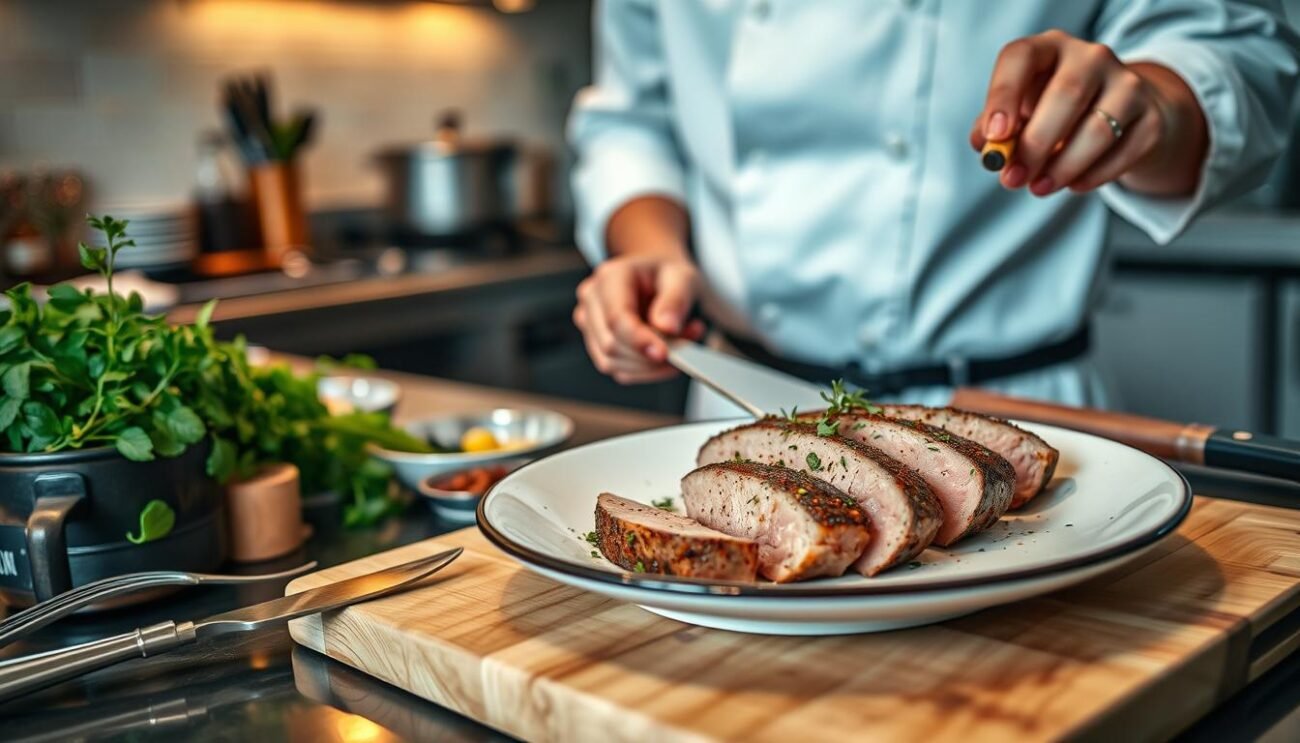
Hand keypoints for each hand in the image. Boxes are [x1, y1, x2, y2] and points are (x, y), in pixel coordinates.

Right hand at [572, 252, 705, 383]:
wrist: (657, 277)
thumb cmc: (666, 275)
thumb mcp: (683, 277)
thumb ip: (676, 299)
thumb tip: (667, 327)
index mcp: (610, 277)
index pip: (616, 318)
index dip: (639, 340)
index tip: (665, 353)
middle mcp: (593, 300)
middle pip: (612, 345)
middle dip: (652, 354)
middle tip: (689, 341)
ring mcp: (591, 325)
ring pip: (615, 363)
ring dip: (653, 365)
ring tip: (683, 342)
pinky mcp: (597, 346)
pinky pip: (621, 371)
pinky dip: (649, 370)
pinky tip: (668, 350)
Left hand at [970, 29, 1206, 196]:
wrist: (1119, 116)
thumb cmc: (1053, 113)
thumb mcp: (1021, 114)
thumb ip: (998, 129)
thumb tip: (986, 147)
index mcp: (1049, 48)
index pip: (1021, 57)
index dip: (1003, 95)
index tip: (995, 136)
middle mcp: (1092, 57)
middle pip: (1066, 95)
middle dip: (1035, 144)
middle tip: (1012, 179)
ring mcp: (1128, 83)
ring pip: (1098, 129)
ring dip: (1063, 167)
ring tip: (1038, 188)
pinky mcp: (1151, 117)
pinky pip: (1123, 152)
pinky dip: (1094, 176)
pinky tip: (1072, 185)